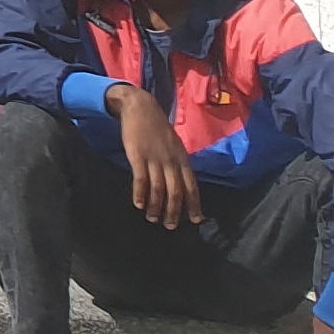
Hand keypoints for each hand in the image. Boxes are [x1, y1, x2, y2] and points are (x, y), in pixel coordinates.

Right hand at [115, 86, 199, 228]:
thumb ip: (177, 161)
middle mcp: (171, 161)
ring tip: (152, 218)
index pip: (191, 186)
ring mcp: (154, 159)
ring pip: (159, 189)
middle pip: (176, 192)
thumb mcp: (174, 144)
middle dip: (174, 211)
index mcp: (182, 159)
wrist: (140, 106)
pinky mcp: (137, 156)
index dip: (194, 204)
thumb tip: (180, 180)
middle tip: (170, 226)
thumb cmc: (156, 126)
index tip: (195, 220)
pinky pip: (140, 179)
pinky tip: (138, 204)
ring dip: (156, 206)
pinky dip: (140, 193)